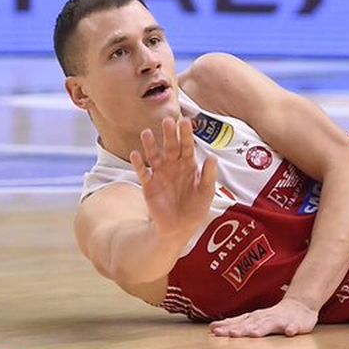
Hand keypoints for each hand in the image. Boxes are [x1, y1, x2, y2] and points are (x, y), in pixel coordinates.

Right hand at [129, 118, 218, 238]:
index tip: (185, 121)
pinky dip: (138, 164)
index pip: (187, 146)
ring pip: (154, 156)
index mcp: (189, 165)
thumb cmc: (196, 208)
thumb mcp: (206, 192)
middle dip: (169, 135)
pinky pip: (143, 172)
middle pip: (170, 147)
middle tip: (167, 120)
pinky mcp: (149, 186)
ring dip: (151, 145)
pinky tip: (135, 154)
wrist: (180, 227)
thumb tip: (212, 157)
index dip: (186, 135)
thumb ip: (208, 175)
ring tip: (147, 133)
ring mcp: (160, 174)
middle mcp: (173, 166)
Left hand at [209, 295, 319, 338]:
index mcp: (254, 318)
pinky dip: (291, 329)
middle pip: (251, 324)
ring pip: (270, 324)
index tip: (214, 331)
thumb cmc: (273, 316)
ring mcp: (280, 320)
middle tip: (230, 334)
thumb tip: (211, 328)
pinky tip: (289, 332)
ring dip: (262, 329)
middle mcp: (265, 318)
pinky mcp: (295, 324)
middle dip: (241, 329)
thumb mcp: (253, 319)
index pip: (238, 322)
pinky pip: (293, 326)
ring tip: (254, 334)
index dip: (227, 326)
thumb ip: (235, 324)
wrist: (300, 306)